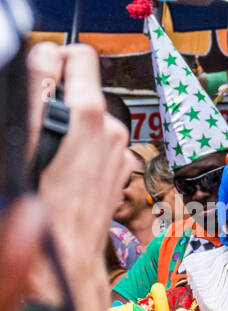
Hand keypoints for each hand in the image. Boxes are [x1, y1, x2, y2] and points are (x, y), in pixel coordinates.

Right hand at [26, 43, 127, 294]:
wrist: (65, 256)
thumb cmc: (41, 207)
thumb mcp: (25, 139)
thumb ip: (37, 89)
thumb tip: (43, 55)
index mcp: (89, 115)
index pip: (78, 55)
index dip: (51, 57)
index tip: (36, 70)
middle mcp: (111, 129)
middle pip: (83, 86)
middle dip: (58, 93)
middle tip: (32, 116)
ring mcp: (118, 150)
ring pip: (89, 116)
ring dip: (68, 122)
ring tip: (44, 147)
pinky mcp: (119, 170)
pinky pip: (98, 142)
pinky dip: (80, 144)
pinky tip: (61, 165)